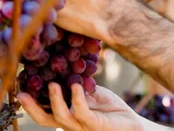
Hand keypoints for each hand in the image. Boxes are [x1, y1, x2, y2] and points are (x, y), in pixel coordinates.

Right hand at [18, 83, 143, 130]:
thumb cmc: (110, 108)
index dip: (32, 102)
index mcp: (68, 116)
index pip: (45, 111)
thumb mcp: (92, 94)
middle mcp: (70, 124)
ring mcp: (82, 126)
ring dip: (55, 100)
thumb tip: (67, 70)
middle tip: (22, 94)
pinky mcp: (94, 125)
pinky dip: (78, 99)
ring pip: (61, 117)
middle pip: (45, 119)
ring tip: (52, 84)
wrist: (131, 122)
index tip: (21, 88)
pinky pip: (82, 113)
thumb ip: (79, 86)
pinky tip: (77, 86)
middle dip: (32, 107)